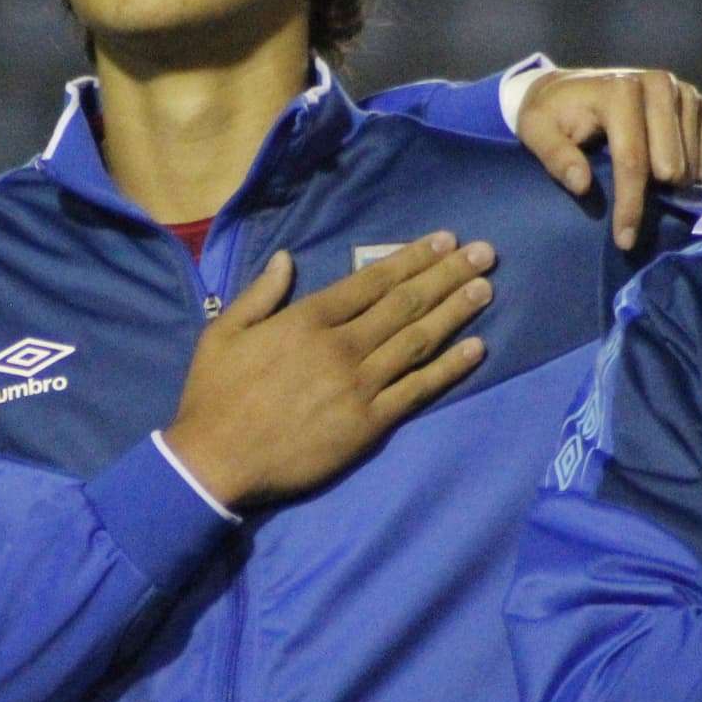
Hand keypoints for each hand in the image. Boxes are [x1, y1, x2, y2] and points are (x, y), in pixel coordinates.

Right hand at [162, 234, 493, 510]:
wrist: (216, 461)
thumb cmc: (215, 395)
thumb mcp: (224, 332)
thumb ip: (260, 293)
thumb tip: (288, 258)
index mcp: (307, 320)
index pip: (372, 280)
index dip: (412, 258)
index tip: (443, 240)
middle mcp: (341, 346)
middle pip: (405, 304)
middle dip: (447, 274)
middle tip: (485, 253)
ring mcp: (359, 386)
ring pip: (418, 341)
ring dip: (456, 311)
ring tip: (486, 287)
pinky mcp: (369, 424)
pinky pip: (417, 390)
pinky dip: (449, 368)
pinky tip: (476, 349)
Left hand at [512, 66, 701, 249]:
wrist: (572, 88)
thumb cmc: (553, 114)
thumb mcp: (535, 130)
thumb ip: (555, 155)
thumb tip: (581, 184)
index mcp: (620, 90)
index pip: (632, 159)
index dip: (630, 204)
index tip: (624, 239)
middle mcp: (658, 83)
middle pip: (668, 162)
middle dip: (652, 196)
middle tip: (630, 214)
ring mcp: (681, 91)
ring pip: (689, 161)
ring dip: (671, 186)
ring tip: (645, 192)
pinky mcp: (695, 101)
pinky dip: (689, 172)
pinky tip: (666, 179)